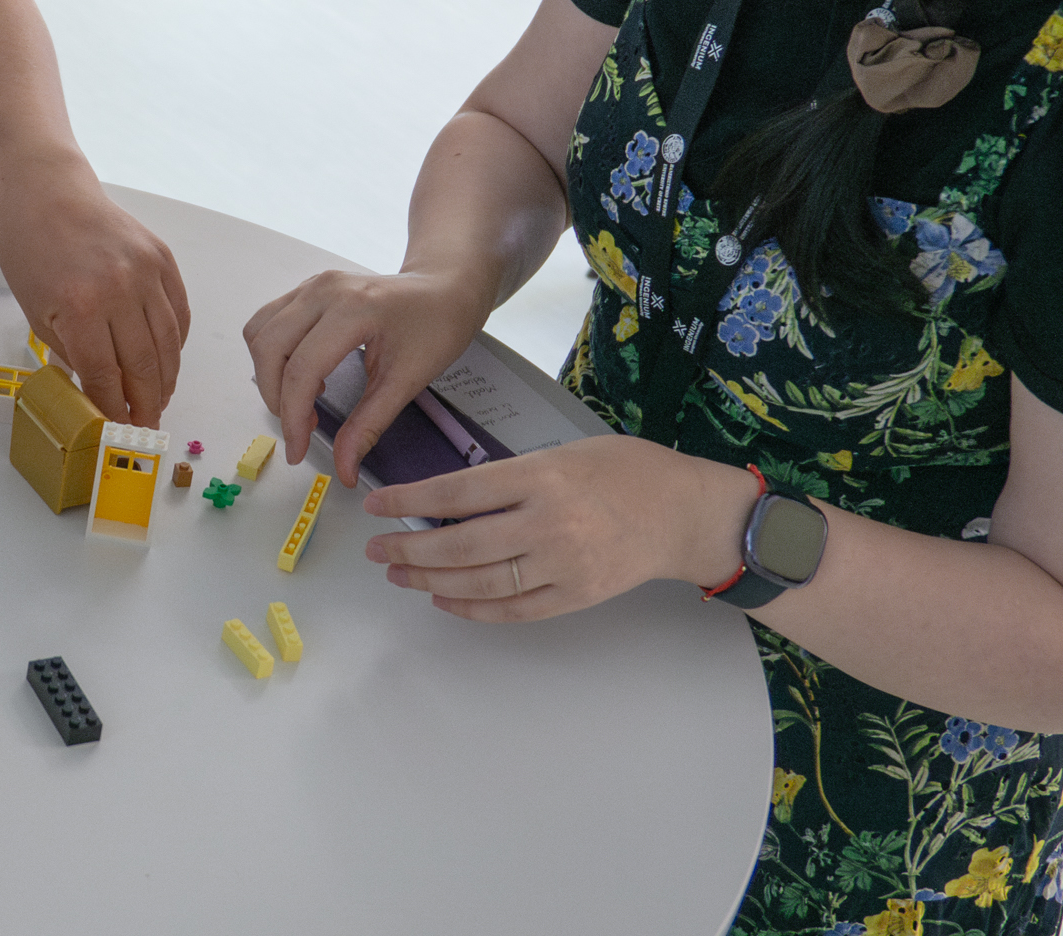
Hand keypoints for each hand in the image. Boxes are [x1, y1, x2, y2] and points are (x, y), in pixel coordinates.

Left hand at [0, 157, 187, 424]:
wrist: (45, 189)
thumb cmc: (28, 249)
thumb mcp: (34, 312)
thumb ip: (71, 354)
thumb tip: (101, 392)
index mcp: (81, 307)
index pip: (106, 376)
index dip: (113, 410)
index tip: (117, 431)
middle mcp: (121, 289)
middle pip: (145, 366)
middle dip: (146, 404)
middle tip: (144, 426)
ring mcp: (147, 271)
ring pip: (169, 343)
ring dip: (166, 379)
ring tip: (157, 400)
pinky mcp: (163, 257)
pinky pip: (179, 312)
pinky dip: (176, 342)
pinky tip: (166, 360)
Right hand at [246, 267, 492, 484]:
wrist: (444, 288)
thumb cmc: (436, 327)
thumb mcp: (407, 381)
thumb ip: (368, 426)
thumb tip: (344, 470)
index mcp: (354, 309)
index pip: (302, 369)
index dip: (292, 417)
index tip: (298, 452)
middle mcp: (324, 290)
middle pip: (269, 348)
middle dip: (275, 397)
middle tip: (301, 428)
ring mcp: (312, 285)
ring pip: (259, 333)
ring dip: (269, 375)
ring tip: (303, 400)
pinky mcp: (307, 289)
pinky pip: (269, 322)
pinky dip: (275, 355)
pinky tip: (305, 374)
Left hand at [360, 433, 758, 621]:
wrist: (687, 513)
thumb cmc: (626, 471)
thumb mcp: (563, 453)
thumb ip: (511, 477)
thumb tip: (449, 501)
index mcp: (542, 476)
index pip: (457, 493)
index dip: (408, 501)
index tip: (375, 506)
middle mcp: (548, 523)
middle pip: (460, 545)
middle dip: (408, 549)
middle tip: (376, 549)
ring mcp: (563, 565)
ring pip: (480, 582)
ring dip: (430, 581)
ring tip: (399, 573)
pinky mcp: (577, 596)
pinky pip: (513, 610)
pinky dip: (472, 608)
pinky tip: (444, 599)